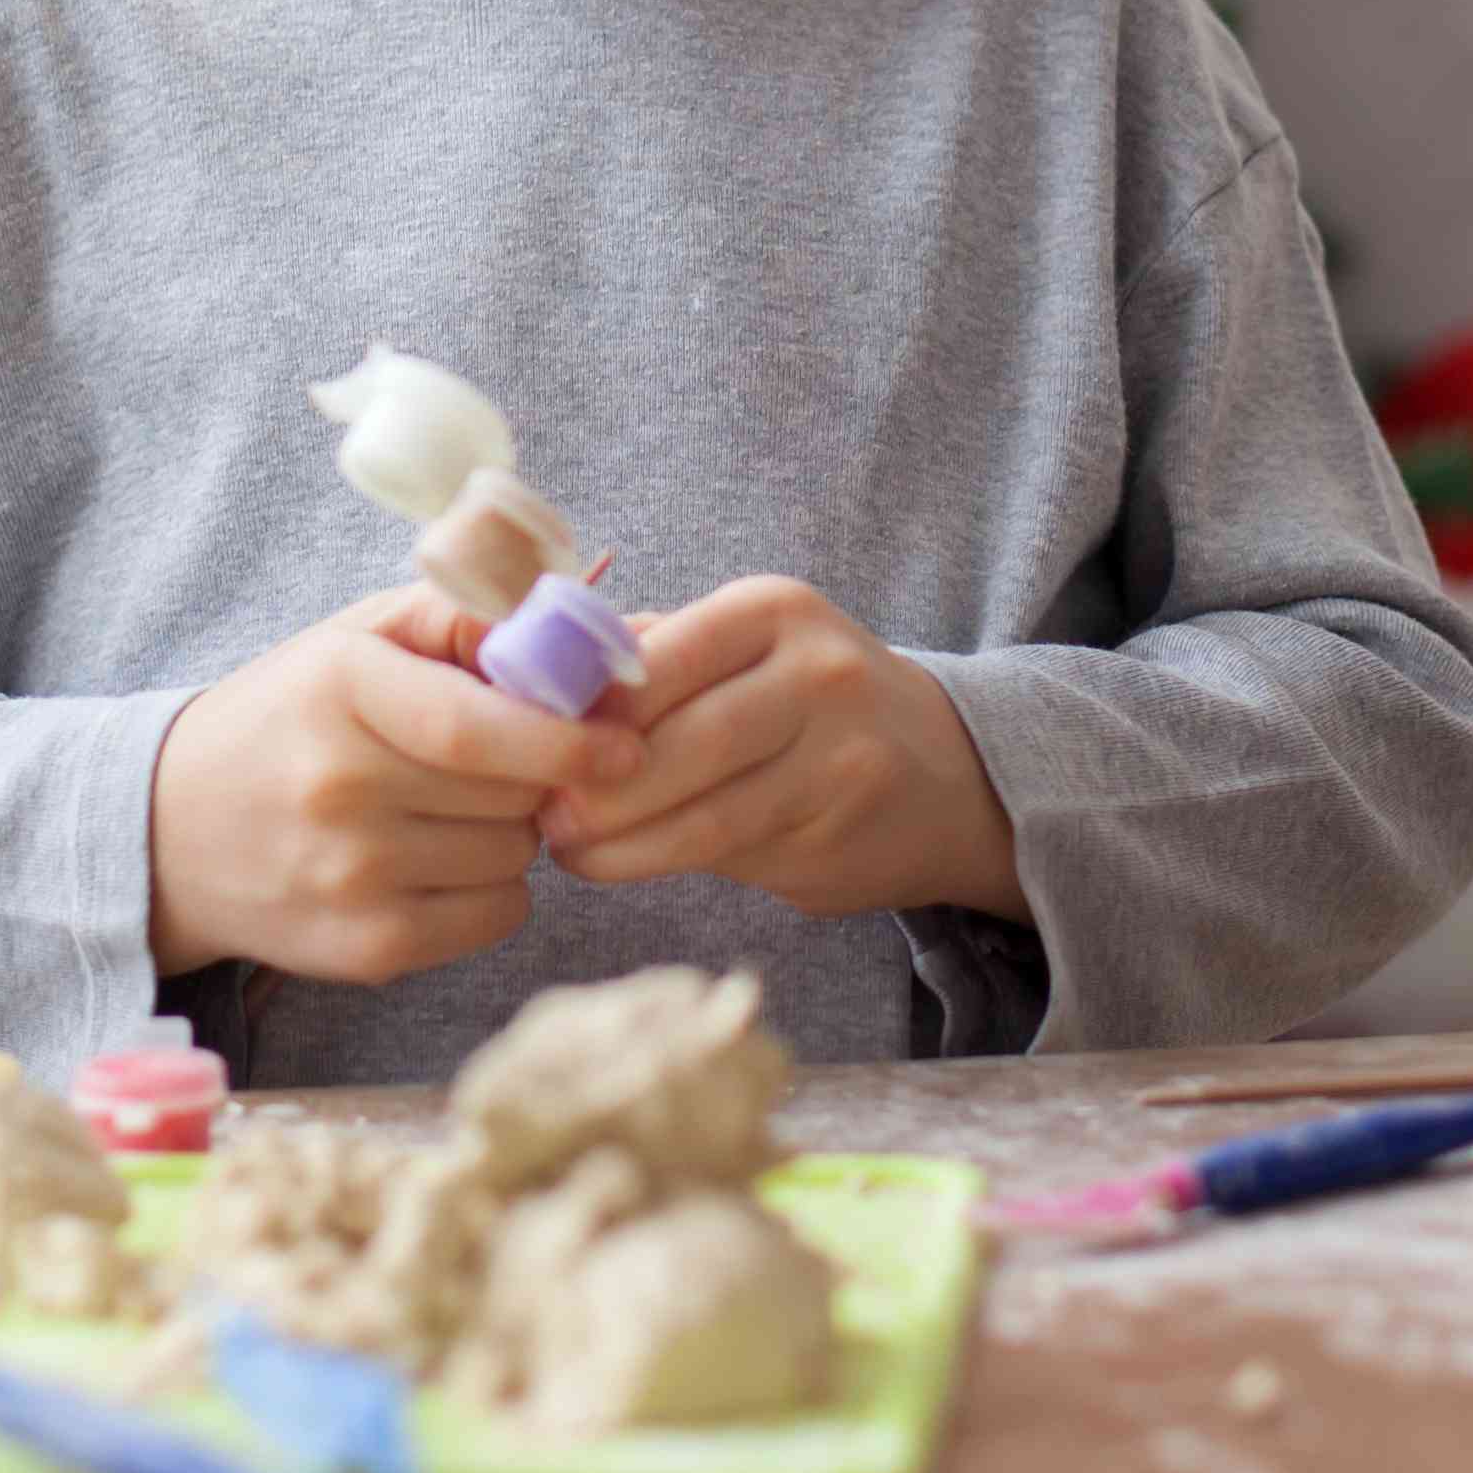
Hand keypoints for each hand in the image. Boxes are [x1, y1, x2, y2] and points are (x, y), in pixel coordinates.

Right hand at [146, 585, 642, 983]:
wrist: (169, 831)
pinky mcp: (364, 950)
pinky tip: (438, 860)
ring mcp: (349, 879)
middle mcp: (339, 789)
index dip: (566, 739)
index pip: (477, 728)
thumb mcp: (359, 636)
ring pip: (514, 857)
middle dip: (537, 775)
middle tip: (501, 760)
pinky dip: (492, 889)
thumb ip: (468, 617)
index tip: (624, 742)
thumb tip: (593, 626)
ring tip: (447, 809)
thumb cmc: (291, 716)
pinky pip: (494, 918)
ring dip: (512, 832)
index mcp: (342, 691)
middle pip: (514, 793)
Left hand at [538, 577, 1023, 923]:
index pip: (660, 656)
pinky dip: (661, 862)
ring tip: (570, 848)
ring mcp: (839, 757)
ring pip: (705, 811)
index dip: (585, 708)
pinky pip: (732, 855)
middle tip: (542, 814)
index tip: (530, 742)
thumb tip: (526, 672)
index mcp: (774, 610)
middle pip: (683, 739)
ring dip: (620, 840)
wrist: (946, 772)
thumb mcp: (743, 647)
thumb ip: (650, 654)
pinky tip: (621, 862)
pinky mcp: (840, 831)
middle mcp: (818, 674)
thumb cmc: (805, 702)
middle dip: (597, 786)